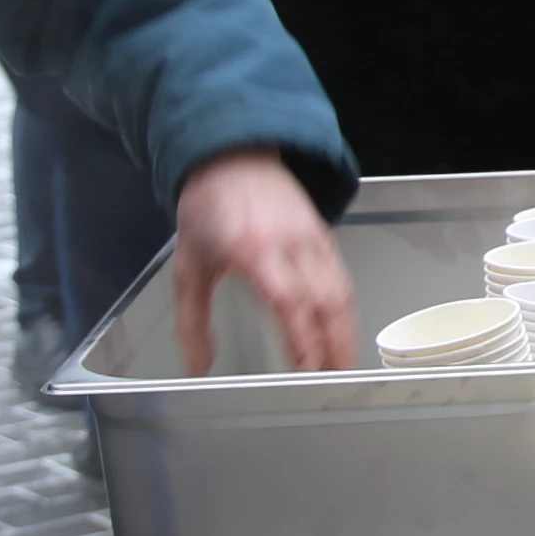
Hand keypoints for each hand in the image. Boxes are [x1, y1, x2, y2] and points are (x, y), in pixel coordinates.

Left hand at [174, 146, 355, 374]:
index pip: (288, 300)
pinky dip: (345, 309)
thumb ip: (192, 321)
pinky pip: (341, 278)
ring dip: (347, 329)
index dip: (303, 337)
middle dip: (336, 342)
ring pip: (342, 290)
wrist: (233, 158)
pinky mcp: (324, 237)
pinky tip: (340, 330)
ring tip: (341, 362)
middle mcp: (289, 244)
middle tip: (334, 377)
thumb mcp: (187, 267)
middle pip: (327, 299)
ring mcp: (312, 239)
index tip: (305, 367)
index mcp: (252, 249)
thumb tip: (198, 366)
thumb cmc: (208, 210)